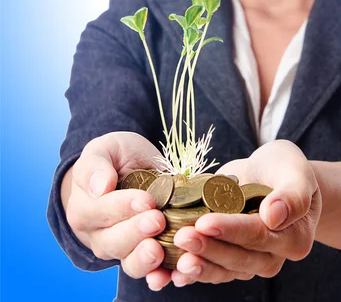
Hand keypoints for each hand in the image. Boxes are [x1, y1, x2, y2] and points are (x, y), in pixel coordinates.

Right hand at [65, 132, 171, 286]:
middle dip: (137, 232)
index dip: (124, 207)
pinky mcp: (142, 256)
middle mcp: (98, 234)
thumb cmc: (115, 157)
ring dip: (144, 260)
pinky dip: (159, 276)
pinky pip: (149, 272)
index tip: (145, 200)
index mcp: (84, 206)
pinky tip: (171, 274)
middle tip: (157, 220)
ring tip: (158, 250)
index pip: (101, 210)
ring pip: (128, 261)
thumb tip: (100, 187)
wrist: (127, 170)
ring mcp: (120, 248)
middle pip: (114, 241)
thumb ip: (96, 165)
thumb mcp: (104, 149)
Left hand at [167, 140, 321, 287]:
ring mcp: (249, 261)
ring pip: (222, 270)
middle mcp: (272, 256)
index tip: (205, 222)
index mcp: (292, 238)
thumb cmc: (285, 168)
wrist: (271, 175)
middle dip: (208, 249)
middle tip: (181, 237)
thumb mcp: (295, 171)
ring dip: (197, 265)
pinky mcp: (229, 258)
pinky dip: (190, 273)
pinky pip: (211, 269)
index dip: (230, 230)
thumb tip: (274, 216)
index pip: (257, 235)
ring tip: (173, 260)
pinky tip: (169, 272)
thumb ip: (292, 194)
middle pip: (237, 258)